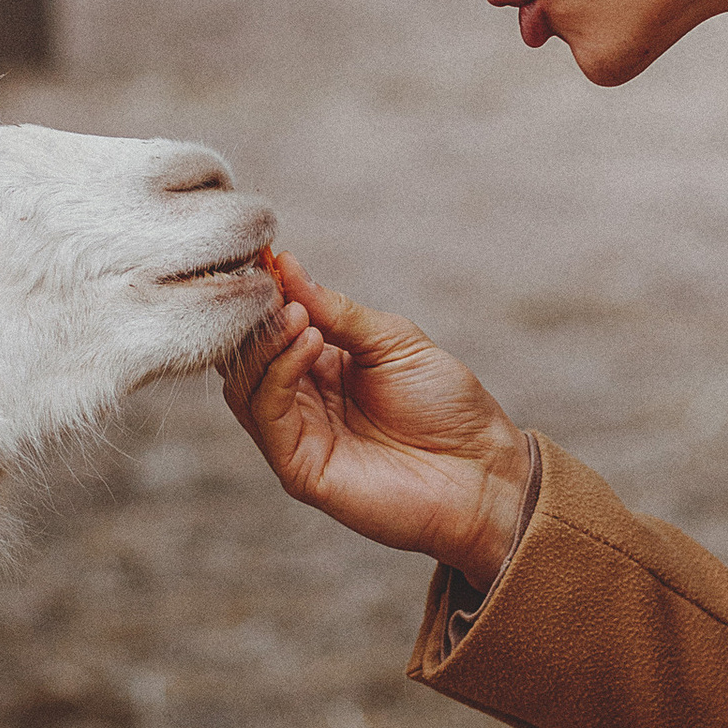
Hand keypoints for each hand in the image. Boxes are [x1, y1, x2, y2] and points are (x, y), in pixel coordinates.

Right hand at [221, 251, 533, 591]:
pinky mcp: (299, 470)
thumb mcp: (392, 340)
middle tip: (272, 286)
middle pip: (245, 358)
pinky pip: (267, 417)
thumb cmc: (446, 406)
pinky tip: (310, 343)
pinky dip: (278, 374)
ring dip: (265, 343)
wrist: (482, 470)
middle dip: (255, 317)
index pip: (267, 330)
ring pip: (245, 386)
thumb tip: (286, 265)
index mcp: (319, 368)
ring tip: (298, 314)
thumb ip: (336, 311)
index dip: (262, 295)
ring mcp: (296, 437)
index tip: (263, 258)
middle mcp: (300, 403)